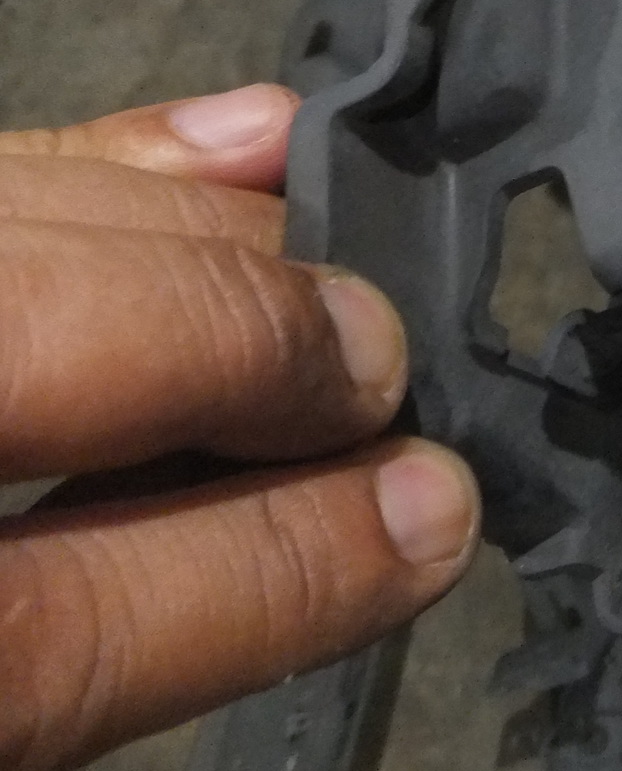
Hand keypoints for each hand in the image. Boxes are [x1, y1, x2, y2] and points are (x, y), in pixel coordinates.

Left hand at [0, 85, 478, 770]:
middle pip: (33, 344)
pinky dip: (107, 150)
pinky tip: (234, 140)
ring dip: (187, 222)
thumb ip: (153, 630)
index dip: (275, 553)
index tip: (431, 506)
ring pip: (9, 217)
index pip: (62, 622)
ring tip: (328, 240)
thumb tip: (408, 516)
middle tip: (375, 374)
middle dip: (247, 342)